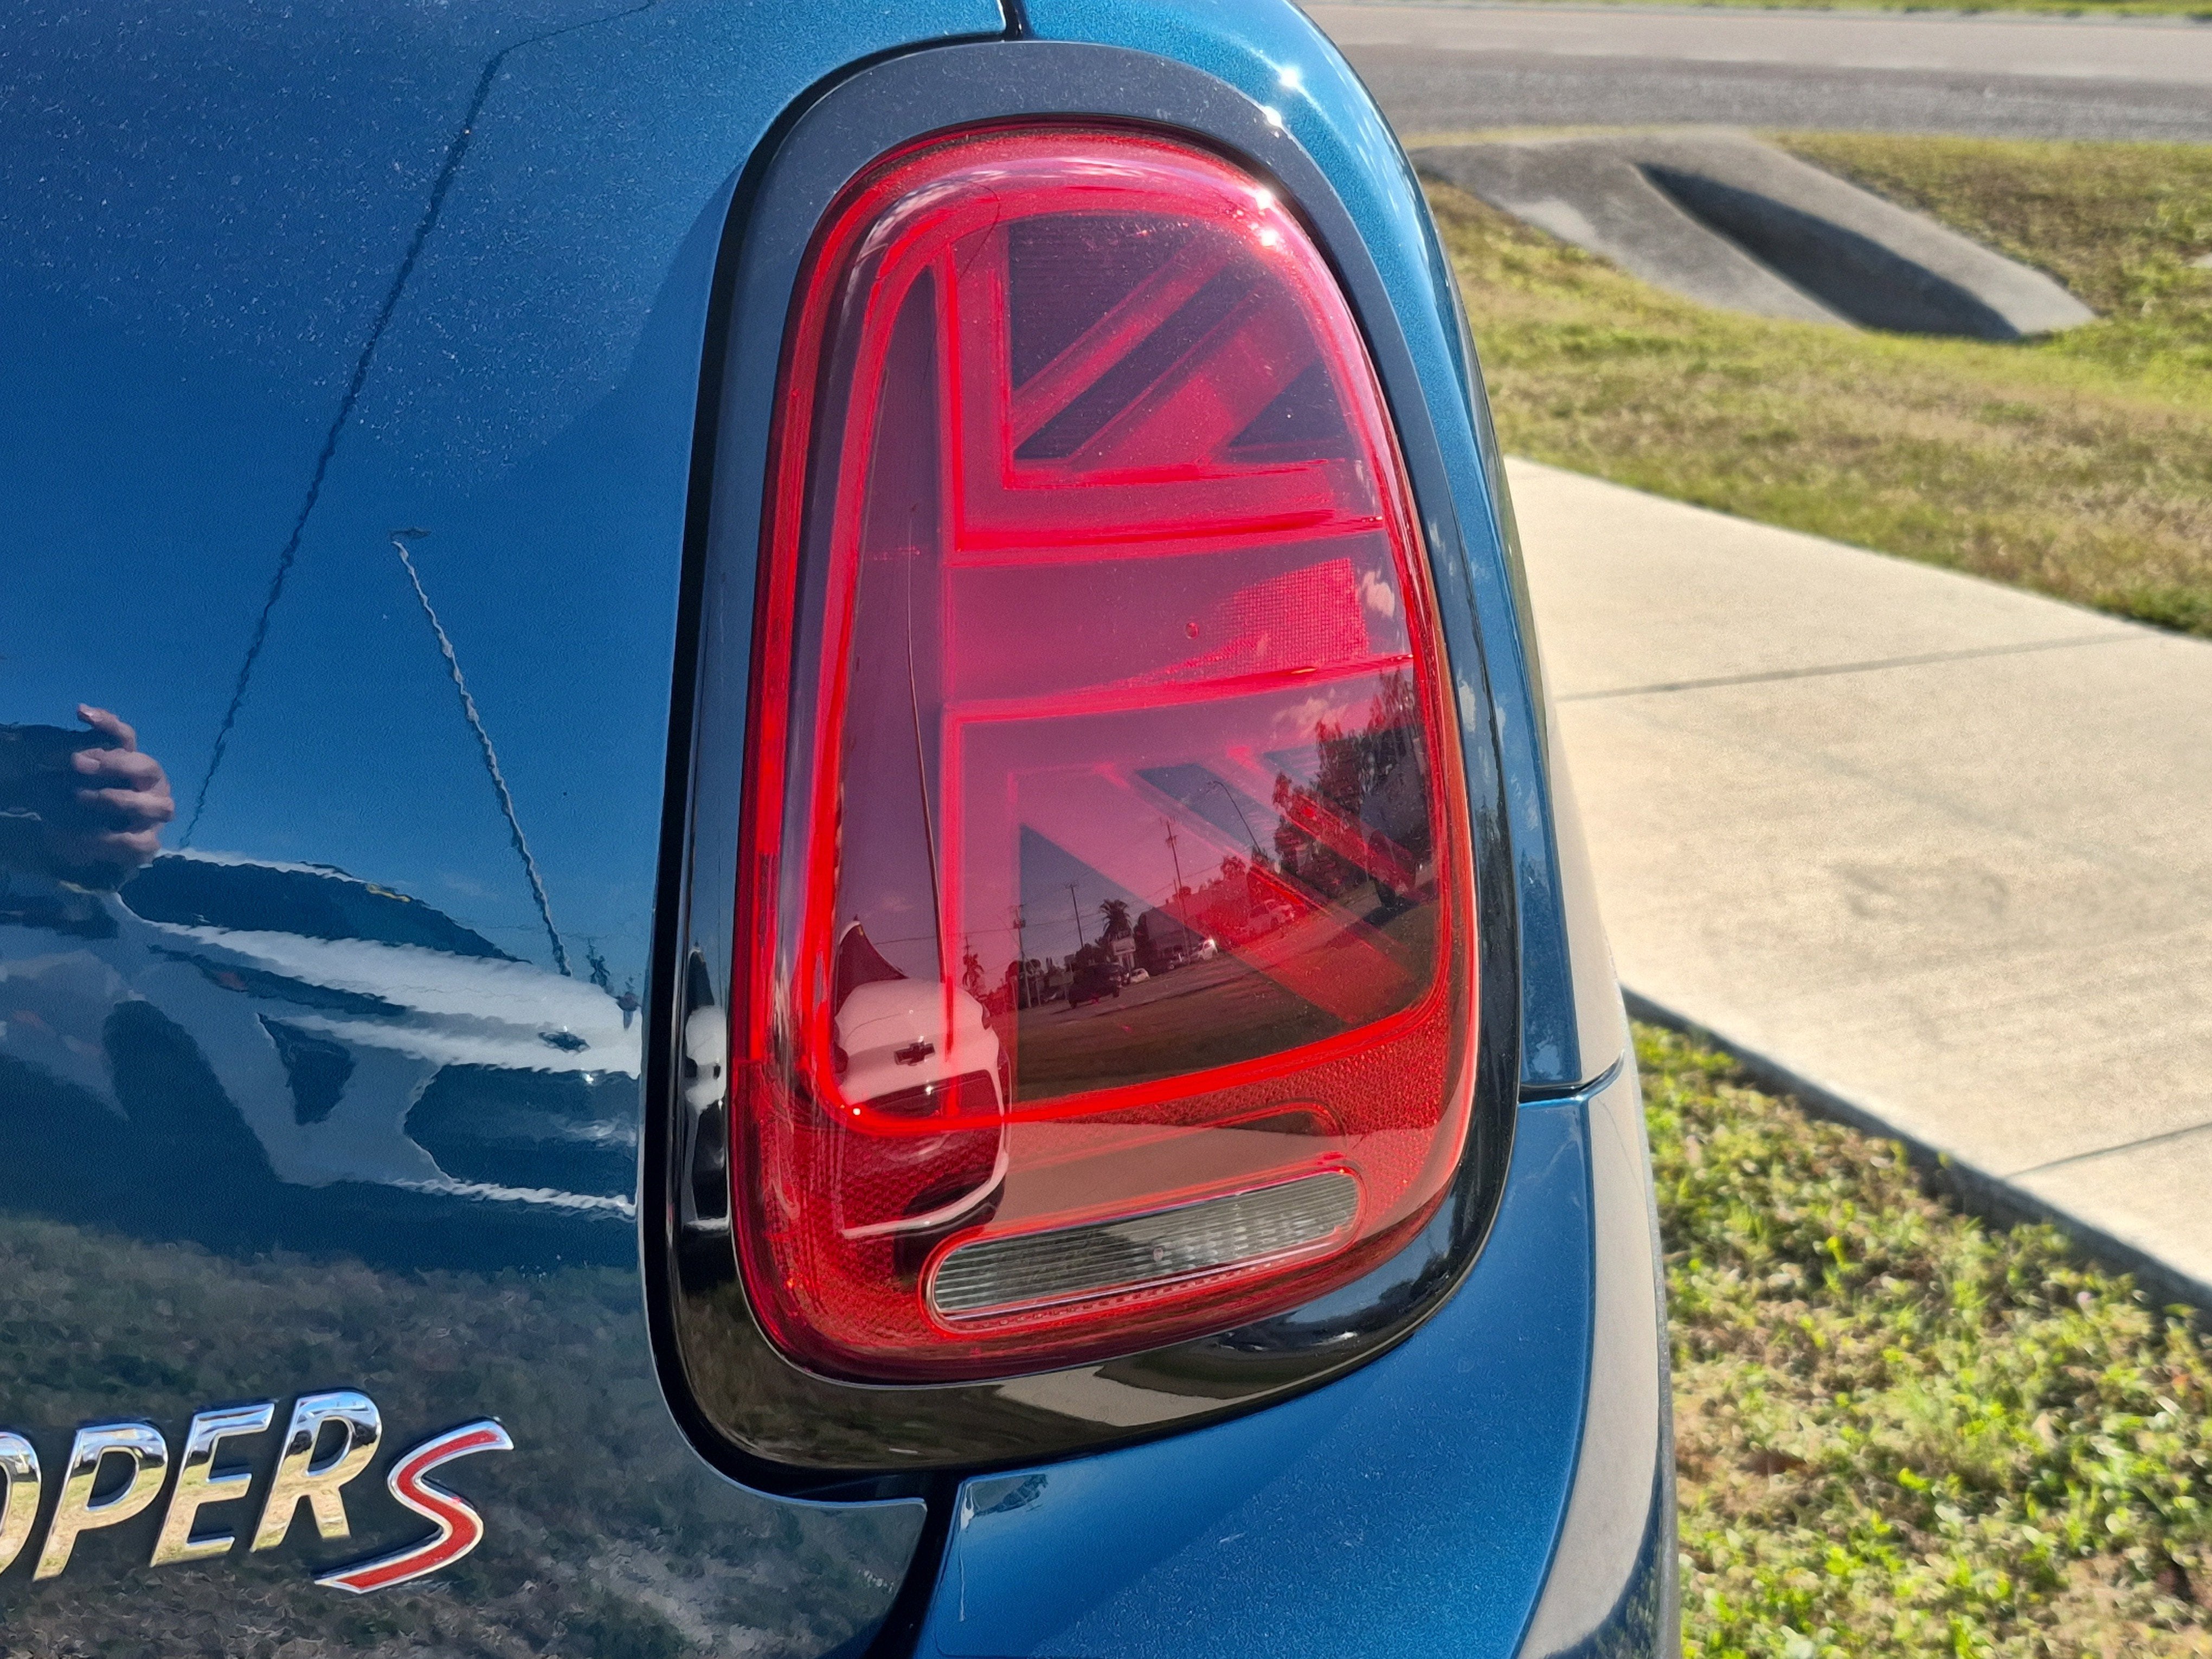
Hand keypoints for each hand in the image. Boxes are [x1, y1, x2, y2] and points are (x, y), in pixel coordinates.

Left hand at [51, 706, 173, 870]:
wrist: (95, 844)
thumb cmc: (89, 803)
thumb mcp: (78, 780)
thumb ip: (78, 758)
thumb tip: (68, 733)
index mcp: (134, 763)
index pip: (125, 737)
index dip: (107, 723)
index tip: (80, 713)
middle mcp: (152, 784)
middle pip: (147, 767)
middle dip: (115, 764)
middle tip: (77, 763)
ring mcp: (156, 813)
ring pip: (156, 806)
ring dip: (117, 799)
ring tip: (81, 798)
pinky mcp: (149, 842)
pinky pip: (136, 841)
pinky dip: (109, 838)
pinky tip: (83, 837)